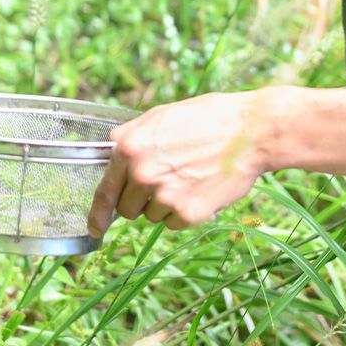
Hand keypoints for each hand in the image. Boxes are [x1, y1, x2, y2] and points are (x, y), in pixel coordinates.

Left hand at [87, 90, 276, 236]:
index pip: (104, 191)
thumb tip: (111, 148)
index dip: (97, 214)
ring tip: (189, 178)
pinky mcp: (188, 213)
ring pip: (152, 216)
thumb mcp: (161, 116)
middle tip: (166, 181)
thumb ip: (131, 135)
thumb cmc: (207, 118)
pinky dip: (185, 212)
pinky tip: (201, 188)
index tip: (95, 229)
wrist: (250, 132)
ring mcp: (164, 195)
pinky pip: (174, 223)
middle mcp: (142, 173)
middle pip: (128, 209)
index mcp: (130, 148)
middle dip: (141, 201)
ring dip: (165, 205)